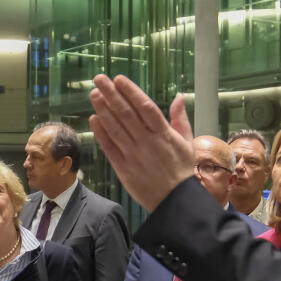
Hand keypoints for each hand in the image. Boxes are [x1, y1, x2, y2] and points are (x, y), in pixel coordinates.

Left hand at [89, 75, 196, 211]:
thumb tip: (178, 97)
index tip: (119, 79)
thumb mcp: (187, 142)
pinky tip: (94, 119)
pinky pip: (110, 148)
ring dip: (103, 110)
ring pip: (116, 128)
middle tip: (99, 79)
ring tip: (94, 94)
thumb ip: (180, 119)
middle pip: (126, 114)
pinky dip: (101, 133)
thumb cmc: (182, 170)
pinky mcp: (124, 169)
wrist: (174, 201)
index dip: (131, 92)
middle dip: (112, 95)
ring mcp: (134, 155)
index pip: (145, 107)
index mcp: (164, 134)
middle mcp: (147, 142)